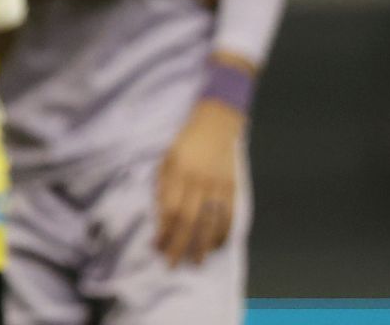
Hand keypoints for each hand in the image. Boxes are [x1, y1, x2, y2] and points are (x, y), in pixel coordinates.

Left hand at [155, 98, 243, 265]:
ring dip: (202, 245)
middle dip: (179, 245)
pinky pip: (229, 216)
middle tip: (172, 264)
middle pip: (188, 220)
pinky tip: (215, 246)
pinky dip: (222, 234)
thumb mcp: (166, 160)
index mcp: (178, 172)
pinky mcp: (233, 188)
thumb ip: (164, 188)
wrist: (215, 125)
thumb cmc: (184, 144)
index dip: (163, 232)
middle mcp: (199, 181)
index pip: (170, 210)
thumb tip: (162, 219)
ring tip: (195, 262)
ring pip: (210, 222)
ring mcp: (218, 185)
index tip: (156, 247)